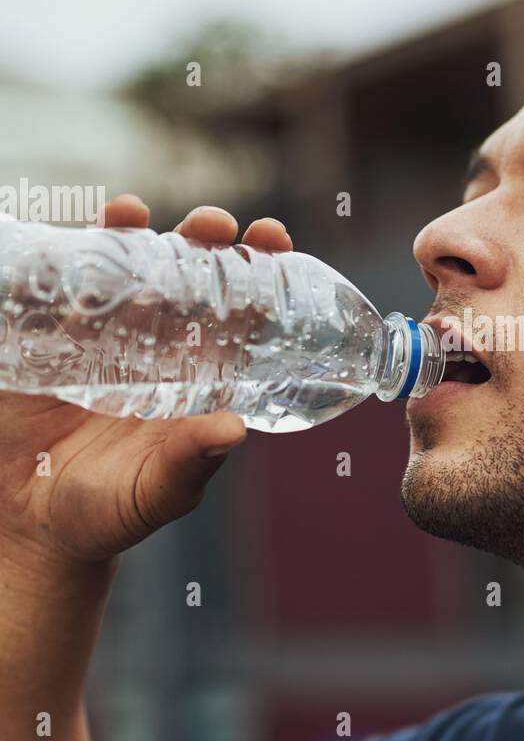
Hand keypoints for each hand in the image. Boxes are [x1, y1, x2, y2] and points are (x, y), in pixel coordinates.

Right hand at [0, 195, 292, 567]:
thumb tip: (233, 430)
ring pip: (120, 271)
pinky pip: (54, 290)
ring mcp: (98, 339)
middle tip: (213, 224)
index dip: (258, 274)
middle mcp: (151, 348)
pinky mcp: (45, 341)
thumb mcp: (156, 492)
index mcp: (193, 378)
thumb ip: (189, 463)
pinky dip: (63, 259)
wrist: (31, 526)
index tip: (274, 237)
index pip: (235, 314)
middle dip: (201, 240)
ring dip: (130, 235)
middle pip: (183, 277)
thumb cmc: (107, 514)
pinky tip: (72, 239)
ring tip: (133, 213)